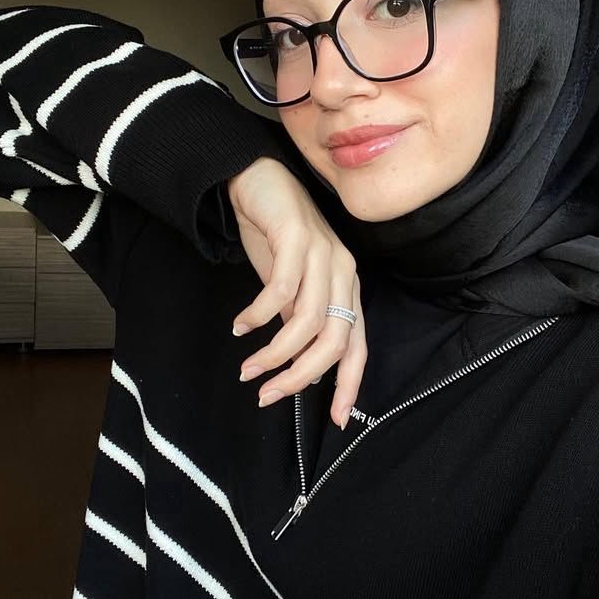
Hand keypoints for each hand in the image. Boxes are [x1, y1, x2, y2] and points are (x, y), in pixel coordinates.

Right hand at [226, 157, 367, 429]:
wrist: (257, 179)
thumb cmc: (274, 236)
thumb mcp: (289, 287)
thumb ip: (298, 322)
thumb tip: (299, 368)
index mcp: (347, 288)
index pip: (358, 345)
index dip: (349, 385)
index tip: (333, 420)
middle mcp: (343, 273)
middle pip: (335, 341)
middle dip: (300, 376)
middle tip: (266, 395)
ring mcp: (323, 254)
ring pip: (308, 321)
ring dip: (275, 353)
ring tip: (247, 368)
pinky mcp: (298, 238)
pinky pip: (280, 290)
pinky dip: (258, 315)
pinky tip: (240, 326)